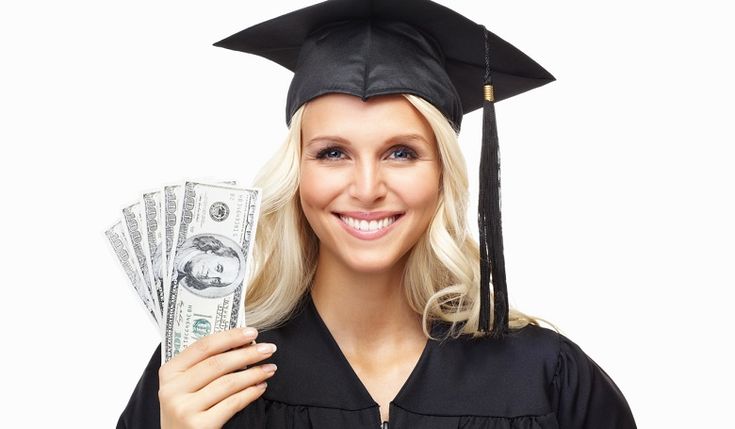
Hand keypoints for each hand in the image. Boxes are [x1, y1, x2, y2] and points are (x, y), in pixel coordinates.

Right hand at [158, 327, 276, 428]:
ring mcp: (185, 409)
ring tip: (269, 368)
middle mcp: (172, 390)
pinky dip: (250, 393)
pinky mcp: (199, 426)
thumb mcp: (185, 385)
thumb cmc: (186, 408)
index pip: (203, 346)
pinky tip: (260, 387)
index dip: (230, 336)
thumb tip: (240, 342)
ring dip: (254, 373)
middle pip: (217, 364)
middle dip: (248, 354)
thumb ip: (203, 364)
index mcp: (169, 372)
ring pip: (228, 383)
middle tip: (268, 349)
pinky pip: (232, 404)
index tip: (251, 332)